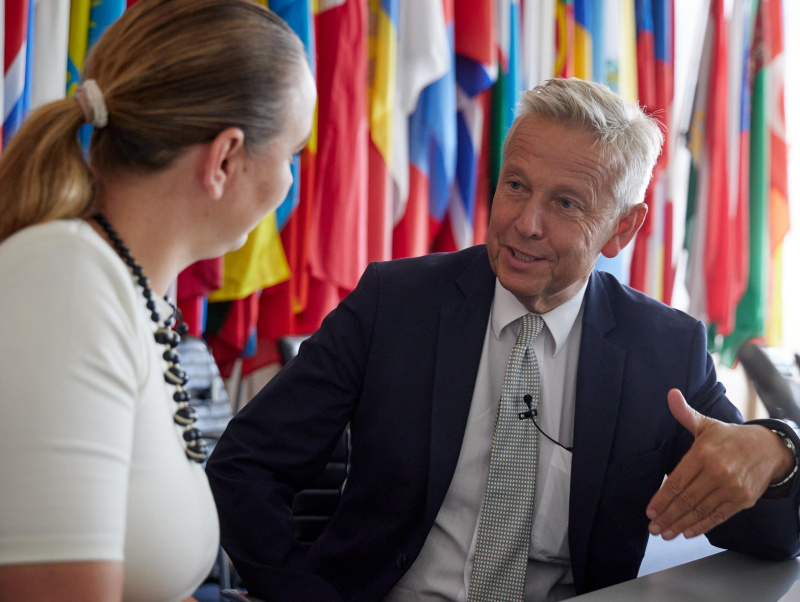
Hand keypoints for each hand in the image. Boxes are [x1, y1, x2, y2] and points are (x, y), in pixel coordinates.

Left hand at [645, 389, 794, 539]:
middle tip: (653, 527)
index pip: (675, 481)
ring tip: (666, 533)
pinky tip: (687, 532)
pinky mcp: (742, 500)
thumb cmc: (730, 438)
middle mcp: (716, 472)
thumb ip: (685, 414)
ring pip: (699, 511)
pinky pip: (717, 516)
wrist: (768, 449)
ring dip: (680, 524)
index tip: (650, 510)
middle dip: (666, 516)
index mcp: (703, 454)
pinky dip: (701, 526)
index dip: (661, 498)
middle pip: (685, 499)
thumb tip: (671, 394)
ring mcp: (730, 488)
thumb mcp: (706, 424)